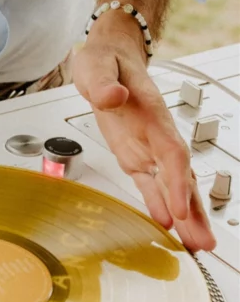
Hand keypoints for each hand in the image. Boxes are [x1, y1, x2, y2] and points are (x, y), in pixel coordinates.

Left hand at [73, 15, 215, 251]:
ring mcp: (149, 147)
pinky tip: (170, 228)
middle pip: (182, 177)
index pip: (171, 154)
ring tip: (199, 245)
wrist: (110, 56)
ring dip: (186, 216)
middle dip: (193, 211)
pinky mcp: (137, 156)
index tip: (180, 209)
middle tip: (204, 242)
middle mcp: (157, 135)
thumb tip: (113, 97)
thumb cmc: (106, 60)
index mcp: (153, 115)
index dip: (178, 182)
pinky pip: (153, 186)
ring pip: (173, 187)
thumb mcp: (97, 66)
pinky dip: (162, 207)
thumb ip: (104, 84)